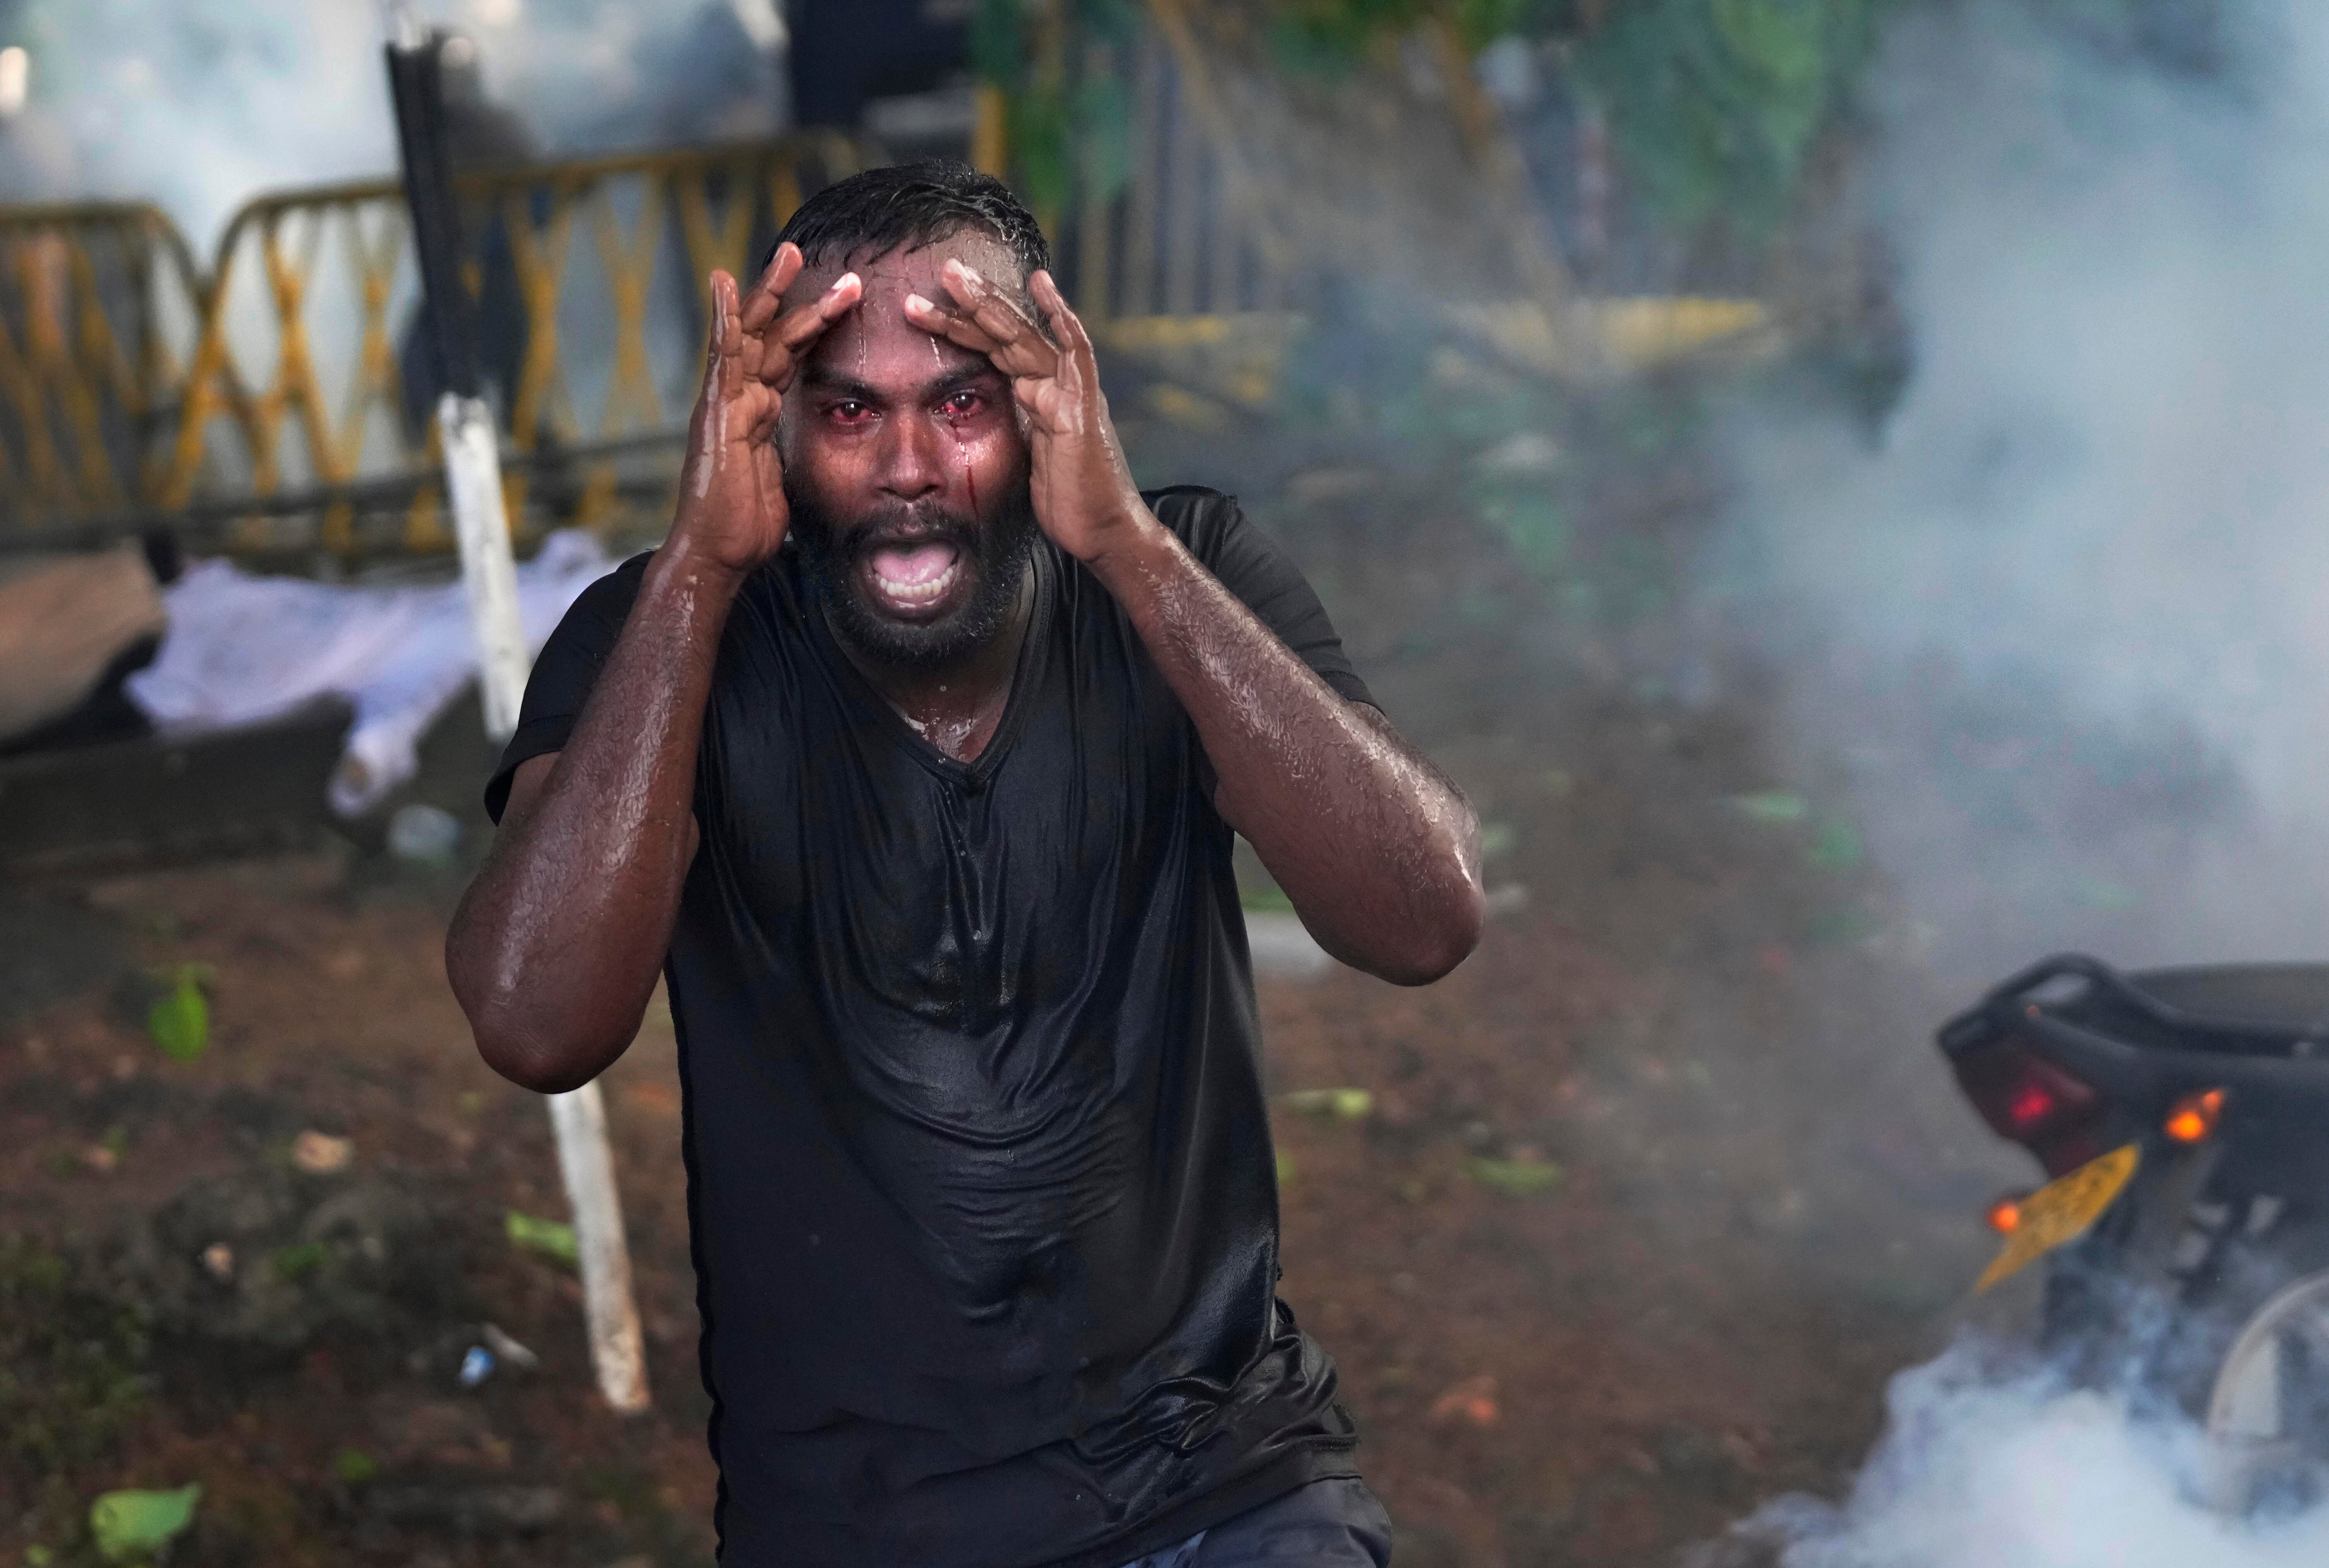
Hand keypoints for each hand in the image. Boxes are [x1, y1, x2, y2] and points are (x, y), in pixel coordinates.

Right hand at [669, 243, 860, 575]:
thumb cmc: (747, 528)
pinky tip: (725, 284)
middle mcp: (741, 400)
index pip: (789, 358)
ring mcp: (726, 402)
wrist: (717, 554)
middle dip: (800, 298)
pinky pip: (721, 357)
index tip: (842, 300)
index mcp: (759, 413)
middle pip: (773, 336)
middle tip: (833, 266)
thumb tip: (818, 456)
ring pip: (753, 335)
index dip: (814, 327)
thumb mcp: (785, 482)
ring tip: (791, 254)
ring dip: (773, 294)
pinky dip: (724, 318)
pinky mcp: (716, 412)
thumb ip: (793, 456)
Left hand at [905, 262, 1150, 563]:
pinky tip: (1041, 283)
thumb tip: (976, 417)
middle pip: (1006, 333)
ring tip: (958, 276)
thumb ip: (1012, 428)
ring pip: (1026, 335)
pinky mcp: (1082, 405)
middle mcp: (1053, 385)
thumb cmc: (1067, 503)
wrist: (1103, 532)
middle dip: (971, 302)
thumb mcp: (1024, 459)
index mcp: (1036, 396)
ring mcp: (1069, 392)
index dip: (961, 326)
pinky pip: (1073, 351)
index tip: (924, 307)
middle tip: (941, 269)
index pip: (994, 350)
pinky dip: (1059, 316)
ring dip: (991, 304)